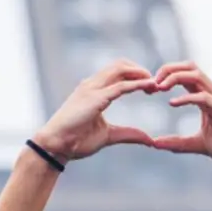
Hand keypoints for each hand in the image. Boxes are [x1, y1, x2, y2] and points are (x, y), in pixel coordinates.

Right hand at [33, 62, 157, 161]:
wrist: (55, 146)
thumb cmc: (76, 141)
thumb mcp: (108, 136)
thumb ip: (129, 134)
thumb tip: (149, 139)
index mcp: (94, 90)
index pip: (118, 72)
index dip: (137, 76)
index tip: (152, 87)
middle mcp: (92, 85)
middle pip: (121, 64)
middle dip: (140, 70)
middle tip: (156, 84)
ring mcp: (92, 89)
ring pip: (121, 68)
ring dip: (140, 74)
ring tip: (154, 84)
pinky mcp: (95, 98)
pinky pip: (120, 86)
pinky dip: (137, 84)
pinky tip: (149, 87)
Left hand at [148, 62, 211, 164]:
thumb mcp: (199, 144)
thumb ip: (178, 143)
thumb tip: (155, 143)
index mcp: (205, 98)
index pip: (184, 76)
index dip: (165, 76)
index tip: (149, 88)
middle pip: (189, 67)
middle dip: (168, 69)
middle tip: (151, 83)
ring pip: (196, 74)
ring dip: (175, 76)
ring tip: (159, 87)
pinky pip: (204, 97)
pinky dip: (186, 98)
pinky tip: (172, 103)